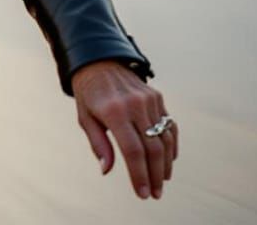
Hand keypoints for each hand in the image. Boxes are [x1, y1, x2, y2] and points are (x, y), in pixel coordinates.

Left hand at [71, 60, 176, 199]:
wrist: (100, 62)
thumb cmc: (88, 94)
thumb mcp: (85, 118)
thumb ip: (98, 144)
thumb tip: (106, 170)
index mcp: (114, 112)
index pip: (133, 151)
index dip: (139, 175)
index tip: (142, 193)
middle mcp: (135, 106)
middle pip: (153, 148)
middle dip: (155, 175)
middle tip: (155, 194)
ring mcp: (149, 100)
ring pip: (165, 139)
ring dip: (166, 164)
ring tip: (161, 181)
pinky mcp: (157, 97)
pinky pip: (169, 126)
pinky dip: (171, 146)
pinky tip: (168, 161)